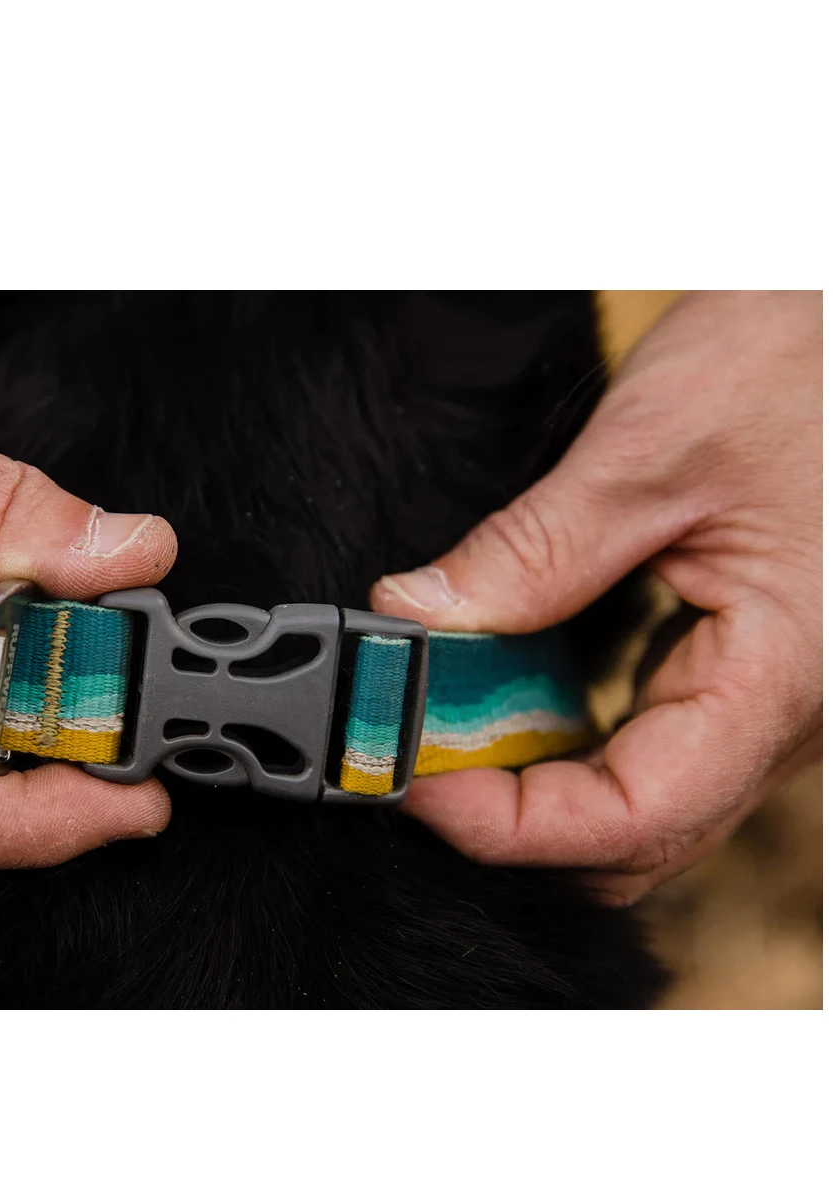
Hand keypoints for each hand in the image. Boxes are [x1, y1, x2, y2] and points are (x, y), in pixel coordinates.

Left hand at [372, 291, 821, 903]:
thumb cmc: (801, 363)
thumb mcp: (654, 449)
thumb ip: (532, 551)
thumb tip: (412, 618)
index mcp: (779, 682)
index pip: (633, 820)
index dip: (506, 825)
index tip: (411, 775)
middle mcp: (779, 717)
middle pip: (628, 835)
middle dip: (507, 814)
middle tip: (412, 745)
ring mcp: (758, 699)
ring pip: (631, 800)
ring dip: (526, 777)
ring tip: (440, 713)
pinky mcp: (730, 669)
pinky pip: (640, 744)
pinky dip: (557, 735)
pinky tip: (498, 683)